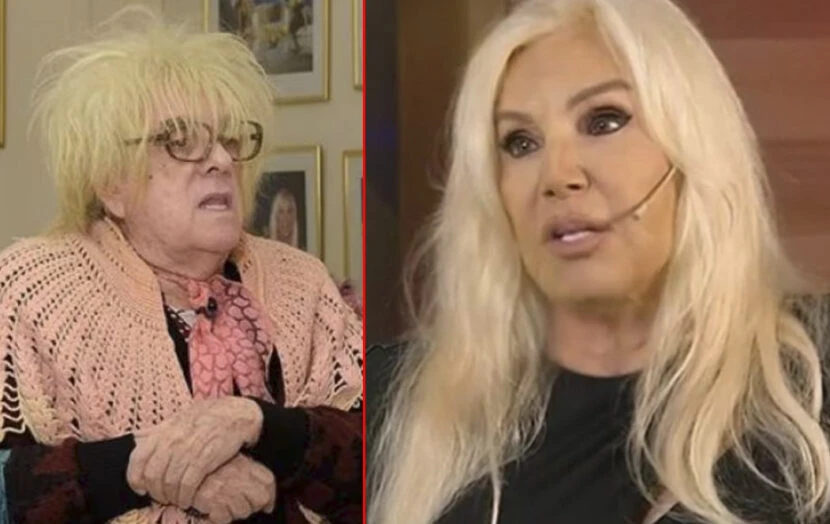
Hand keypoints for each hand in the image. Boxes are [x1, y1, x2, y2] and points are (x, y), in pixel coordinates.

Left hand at [127, 397, 263, 508]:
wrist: (236, 413)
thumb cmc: (208, 417)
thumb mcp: (180, 417)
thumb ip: (160, 431)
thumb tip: (139, 439)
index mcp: (164, 430)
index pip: (138, 457)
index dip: (135, 478)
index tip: (140, 488)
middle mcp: (173, 439)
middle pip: (153, 475)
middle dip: (155, 491)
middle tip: (162, 497)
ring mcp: (189, 449)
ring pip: (169, 482)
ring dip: (171, 496)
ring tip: (176, 499)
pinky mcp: (205, 459)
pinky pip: (188, 484)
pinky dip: (185, 496)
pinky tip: (187, 499)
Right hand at [191, 455, 275, 523]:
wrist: (176, 464)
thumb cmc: (202, 463)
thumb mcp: (227, 459)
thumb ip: (246, 471)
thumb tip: (266, 499)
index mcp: (242, 462)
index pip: (268, 480)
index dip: (270, 496)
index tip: (267, 504)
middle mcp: (236, 474)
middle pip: (261, 498)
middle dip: (253, 506)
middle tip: (240, 505)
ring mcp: (224, 487)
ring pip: (243, 511)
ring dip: (234, 512)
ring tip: (221, 504)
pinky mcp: (210, 500)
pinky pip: (224, 518)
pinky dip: (218, 517)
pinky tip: (210, 509)